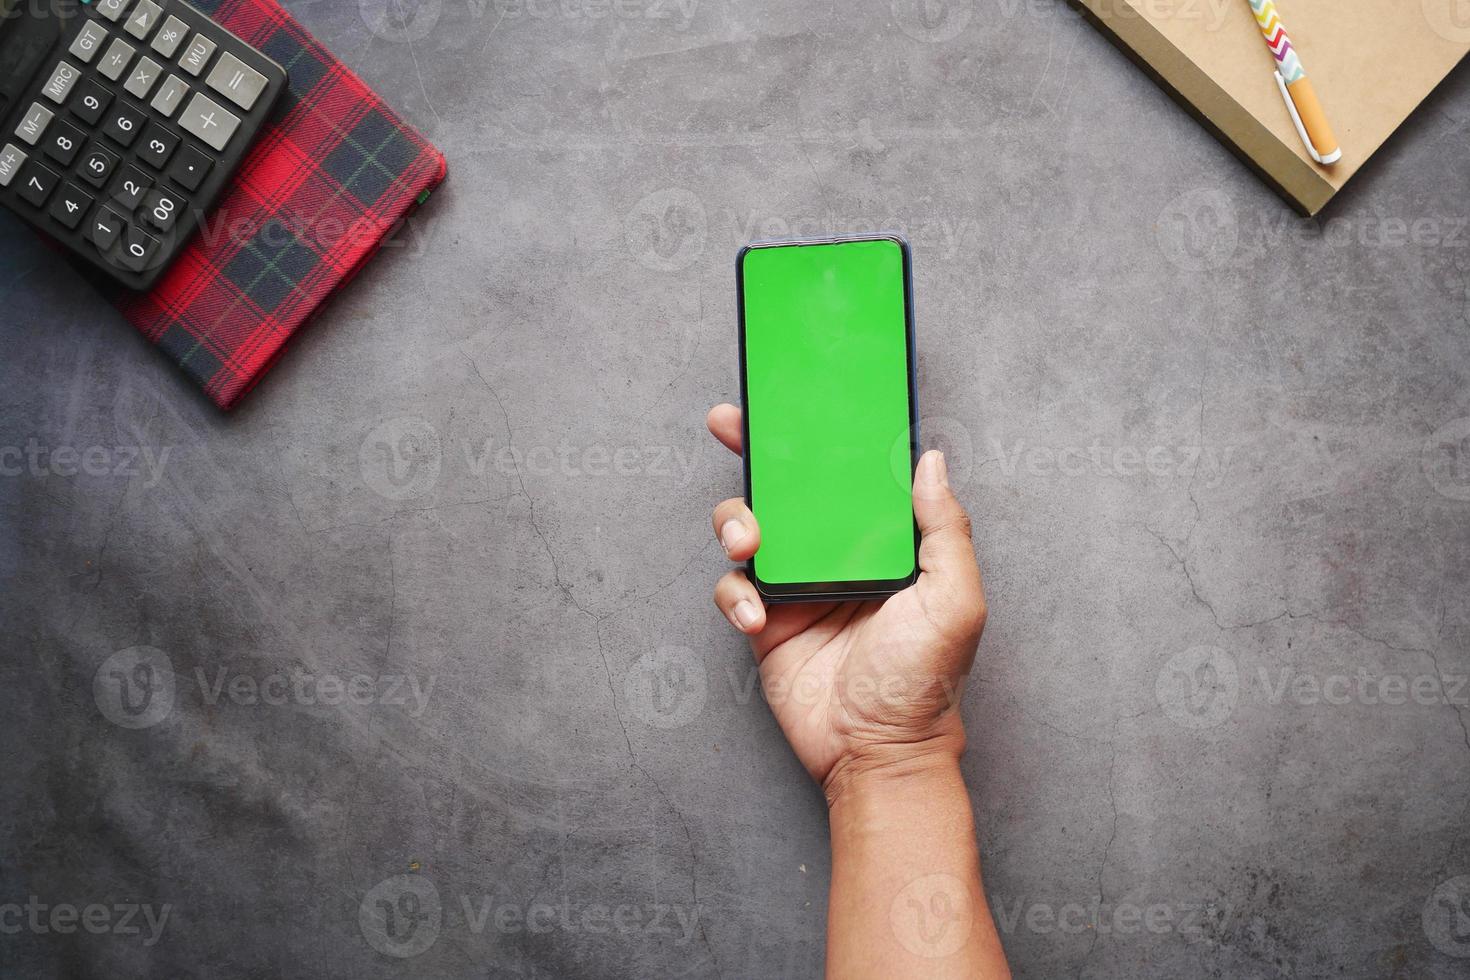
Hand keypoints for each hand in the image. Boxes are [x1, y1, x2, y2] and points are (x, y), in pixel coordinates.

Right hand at [707, 404, 986, 802]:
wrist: (877, 753)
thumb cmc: (926, 682)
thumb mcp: (955, 600)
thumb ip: (945, 529)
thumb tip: (932, 460)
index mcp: (883, 541)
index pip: (850, 474)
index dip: (824, 436)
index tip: (798, 400)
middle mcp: (837, 554)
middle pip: (788, 487)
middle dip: (755, 451)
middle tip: (730, 423)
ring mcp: (798, 586)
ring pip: (750, 527)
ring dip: (737, 521)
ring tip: (748, 542)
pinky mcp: (766, 623)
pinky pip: (734, 589)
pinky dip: (737, 595)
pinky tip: (759, 617)